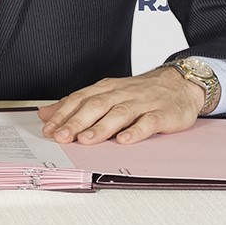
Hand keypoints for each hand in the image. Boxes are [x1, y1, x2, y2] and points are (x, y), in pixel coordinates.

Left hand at [37, 66, 204, 144]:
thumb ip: (77, 105)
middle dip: (77, 122)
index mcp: (106, 89)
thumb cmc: (140, 92)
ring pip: (119, 113)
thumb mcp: (107, 94)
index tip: (48, 129)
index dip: (63, 114)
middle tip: (62, 137)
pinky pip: (148, 122)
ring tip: (86, 140)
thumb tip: (46, 113)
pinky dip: (136, 131)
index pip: (80, 99)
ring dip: (102, 127)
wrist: (179, 84)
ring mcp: (143, 103)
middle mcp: (121, 93)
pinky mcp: (162, 114)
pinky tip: (125, 140)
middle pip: (96, 106)